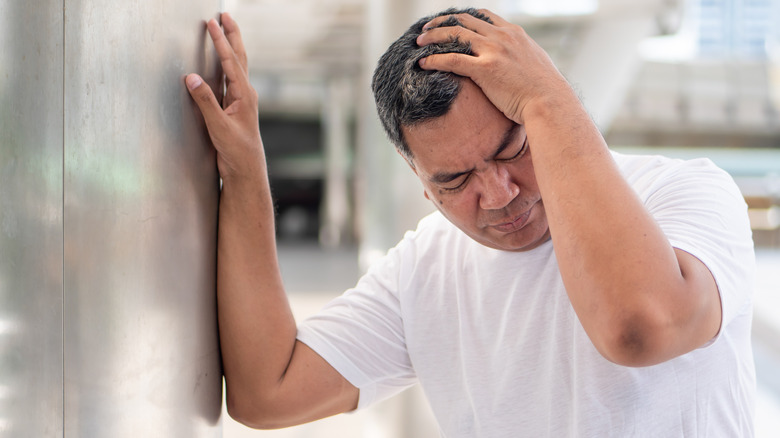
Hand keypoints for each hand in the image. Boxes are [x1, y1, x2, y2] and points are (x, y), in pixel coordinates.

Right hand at [185, 13, 262, 181]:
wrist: (246, 170)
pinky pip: (231, 78)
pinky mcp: (236, 108)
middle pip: (239, 57)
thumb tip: (191, 78)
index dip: (220, 41)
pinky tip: (222, 62)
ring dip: (231, 47)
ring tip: (225, 30)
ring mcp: (242, 100)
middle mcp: (246, 94)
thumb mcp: (218, 127)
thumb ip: (205, 102)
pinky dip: (227, 64)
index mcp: (244, 95)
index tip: (212, 23)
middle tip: (225, 15)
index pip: (231, 61)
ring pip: (236, 66)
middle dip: (232, 35)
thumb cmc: (237, 151)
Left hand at [416, 9, 569, 123]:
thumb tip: (515, 63)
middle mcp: (502, 36)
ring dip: (433, 37)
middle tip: (426, 30)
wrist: (550, 102)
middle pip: (464, 21)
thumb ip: (520, 56)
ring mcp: (493, 51)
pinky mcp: (485, 69)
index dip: (461, 17)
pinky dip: (434, 59)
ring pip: (455, 35)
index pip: (482, 15)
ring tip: (419, 43)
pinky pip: (452, 60)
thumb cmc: (544, 91)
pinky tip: (422, 63)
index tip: (449, 22)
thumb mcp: (534, 63)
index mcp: (513, 33)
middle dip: (442, 23)